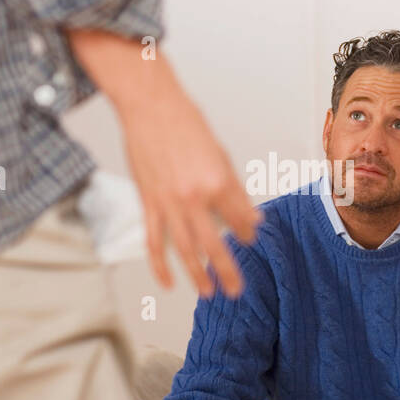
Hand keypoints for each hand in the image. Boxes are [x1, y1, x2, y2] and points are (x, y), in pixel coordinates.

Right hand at [66, 30, 261, 298]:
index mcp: (217, 182)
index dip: (247, 232)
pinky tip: (169, 282)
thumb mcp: (221, 153)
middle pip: (215, 245)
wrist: (149, 107)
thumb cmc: (186, 123)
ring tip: (209, 292)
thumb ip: (234, 188)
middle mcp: (194, 197)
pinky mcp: (149, 203)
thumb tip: (250, 215)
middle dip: (228, 271)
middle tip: (237, 290)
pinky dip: (160, 265)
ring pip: (186, 250)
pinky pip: (155, 242)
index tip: (250, 238)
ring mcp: (169, 203)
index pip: (240, 219)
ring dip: (198, 275)